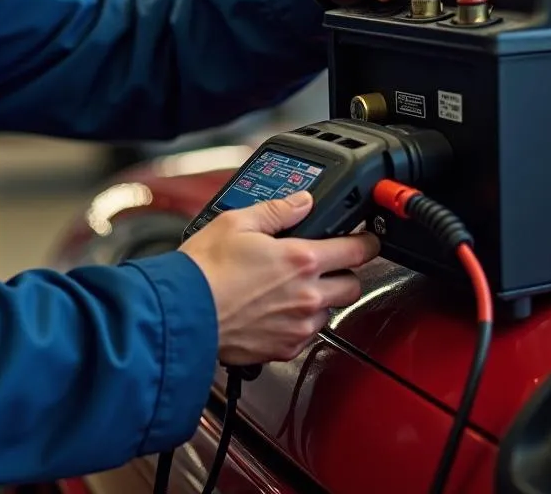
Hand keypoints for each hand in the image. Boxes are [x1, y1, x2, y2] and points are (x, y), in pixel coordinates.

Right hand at [181, 192, 379, 364]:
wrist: (183, 312)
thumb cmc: (204, 269)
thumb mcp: (237, 222)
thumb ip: (277, 211)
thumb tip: (302, 202)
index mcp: (301, 260)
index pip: (356, 251)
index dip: (367, 242)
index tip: (367, 239)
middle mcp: (307, 296)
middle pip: (353, 286)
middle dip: (346, 273)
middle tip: (327, 264)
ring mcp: (298, 326)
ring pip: (330, 311)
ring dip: (321, 299)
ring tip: (293, 288)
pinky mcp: (284, 348)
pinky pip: (307, 334)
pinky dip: (299, 322)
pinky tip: (277, 309)